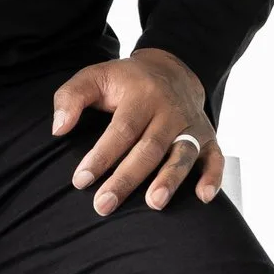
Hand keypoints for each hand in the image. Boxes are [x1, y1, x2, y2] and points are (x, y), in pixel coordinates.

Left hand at [50, 46, 222, 214]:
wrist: (172, 69)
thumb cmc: (126, 81)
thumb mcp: (95, 77)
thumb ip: (71, 98)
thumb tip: (58, 128)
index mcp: (141, 95)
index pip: (121, 129)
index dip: (101, 156)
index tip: (81, 180)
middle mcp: (170, 111)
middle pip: (148, 148)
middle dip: (126, 178)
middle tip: (103, 205)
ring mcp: (191, 125)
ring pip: (182, 154)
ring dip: (170, 180)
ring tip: (153, 204)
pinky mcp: (208, 137)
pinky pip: (215, 158)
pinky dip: (213, 177)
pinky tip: (203, 198)